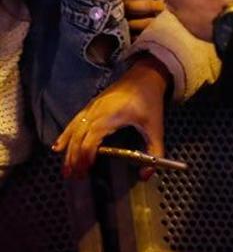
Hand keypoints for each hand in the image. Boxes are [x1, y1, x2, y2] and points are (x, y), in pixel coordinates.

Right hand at [53, 56, 167, 179]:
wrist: (146, 75)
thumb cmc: (149, 101)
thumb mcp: (156, 127)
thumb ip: (154, 151)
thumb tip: (146, 175)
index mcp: (110, 117)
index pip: (91, 141)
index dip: (86, 157)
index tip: (85, 171)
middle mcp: (96, 112)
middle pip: (78, 138)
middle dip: (74, 158)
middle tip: (73, 176)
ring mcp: (91, 108)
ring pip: (73, 131)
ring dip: (67, 150)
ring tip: (64, 169)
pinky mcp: (90, 105)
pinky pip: (74, 122)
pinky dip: (65, 135)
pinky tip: (58, 146)